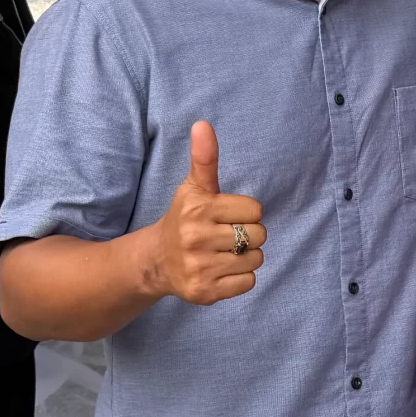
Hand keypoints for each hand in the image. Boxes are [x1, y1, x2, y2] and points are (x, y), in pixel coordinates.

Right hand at [143, 122, 263, 305]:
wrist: (157, 260)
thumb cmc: (185, 218)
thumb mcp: (194, 187)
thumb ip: (204, 158)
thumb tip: (203, 124)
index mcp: (198, 209)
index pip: (255, 210)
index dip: (245, 212)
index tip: (227, 215)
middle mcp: (196, 238)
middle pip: (258, 235)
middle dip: (249, 235)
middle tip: (226, 236)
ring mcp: (199, 267)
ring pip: (255, 259)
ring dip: (246, 257)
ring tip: (223, 253)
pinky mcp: (204, 292)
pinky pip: (248, 282)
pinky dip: (241, 278)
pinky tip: (221, 270)